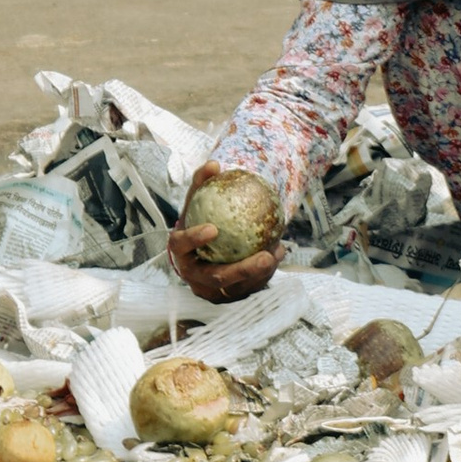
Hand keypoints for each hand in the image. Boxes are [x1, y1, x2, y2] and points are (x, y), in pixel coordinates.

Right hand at [168, 163, 282, 303]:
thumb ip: (202, 185)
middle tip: (265, 256)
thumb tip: (214, 164)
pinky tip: (279, 253)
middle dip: (242, 270)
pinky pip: (248, 287)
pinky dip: (265, 273)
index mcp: (181, 253)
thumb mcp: (196, 204)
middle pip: (216, 277)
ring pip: (237, 286)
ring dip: (260, 272)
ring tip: (277, 252)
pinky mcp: (226, 297)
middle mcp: (193, 276)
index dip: (193, 239)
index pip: (181, 246)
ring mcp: (210, 290)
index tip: (213, 228)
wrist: (198, 254)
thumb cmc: (198, 222)